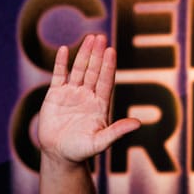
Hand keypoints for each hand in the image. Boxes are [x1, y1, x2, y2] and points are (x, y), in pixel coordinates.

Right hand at [37, 33, 141, 165]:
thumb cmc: (81, 151)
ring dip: (83, 54)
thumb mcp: (100, 143)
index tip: (111, 51)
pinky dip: (60, 63)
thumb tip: (138, 124)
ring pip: (78, 70)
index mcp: (99, 105)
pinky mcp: (55, 95)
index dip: (108, 66)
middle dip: (97, 55)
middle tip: (100, 37)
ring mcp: (71, 94)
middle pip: (93, 71)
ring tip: (89, 38)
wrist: (59, 156)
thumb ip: (117, 132)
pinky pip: (58, 75)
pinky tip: (63, 50)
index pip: (105, 81)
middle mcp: (87, 96)